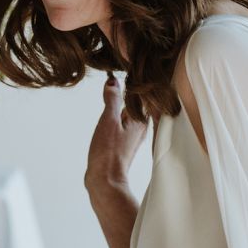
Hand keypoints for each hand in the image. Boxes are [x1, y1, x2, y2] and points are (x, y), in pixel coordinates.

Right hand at [85, 73, 147, 193]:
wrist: (105, 181)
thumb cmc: (108, 153)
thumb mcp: (108, 120)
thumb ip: (112, 99)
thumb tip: (113, 81)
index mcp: (141, 120)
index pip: (143, 94)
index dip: (137, 80)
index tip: (129, 65)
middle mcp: (141, 128)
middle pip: (138, 103)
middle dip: (130, 89)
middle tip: (118, 75)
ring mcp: (132, 136)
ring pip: (130, 113)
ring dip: (122, 102)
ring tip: (112, 89)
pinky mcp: (123, 144)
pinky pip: (123, 123)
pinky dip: (118, 114)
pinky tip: (110, 113)